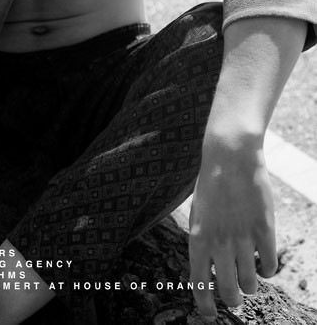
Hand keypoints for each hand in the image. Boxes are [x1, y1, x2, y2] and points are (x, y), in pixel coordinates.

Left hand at [189, 142, 277, 320]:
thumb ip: (203, 241)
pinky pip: (269, 265)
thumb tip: (207, 269)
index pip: (199, 284)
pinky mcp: (264, 230)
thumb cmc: (211, 185)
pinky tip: (264, 265)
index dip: (205, 305)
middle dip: (232, 300)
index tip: (210, 315)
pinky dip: (267, 270)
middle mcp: (219, 242)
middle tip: (235, 298)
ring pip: (250, 283)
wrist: (230, 158)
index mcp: (198, 238)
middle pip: (228, 291)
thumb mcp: (198, 214)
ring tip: (249, 279)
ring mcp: (243, 237)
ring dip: (250, 286)